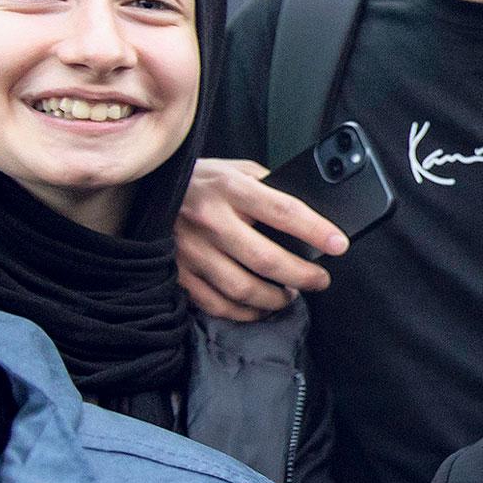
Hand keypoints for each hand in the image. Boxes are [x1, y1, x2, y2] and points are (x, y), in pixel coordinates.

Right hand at [176, 158, 348, 320]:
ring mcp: (191, 250)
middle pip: (266, 259)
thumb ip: (268, 186)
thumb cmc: (201, 181)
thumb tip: (309, 213)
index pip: (283, 211)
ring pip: (243, 288)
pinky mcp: (178, 273)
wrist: (143, 187)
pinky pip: (217, 304)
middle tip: (320, 279)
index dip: (316, 230)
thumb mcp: (236, 170)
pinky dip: (244, 313)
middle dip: (303, 275)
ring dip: (275, 299)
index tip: (338, 244)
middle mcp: (210, 220)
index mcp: (230, 188)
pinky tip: (259, 308)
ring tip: (291, 294)